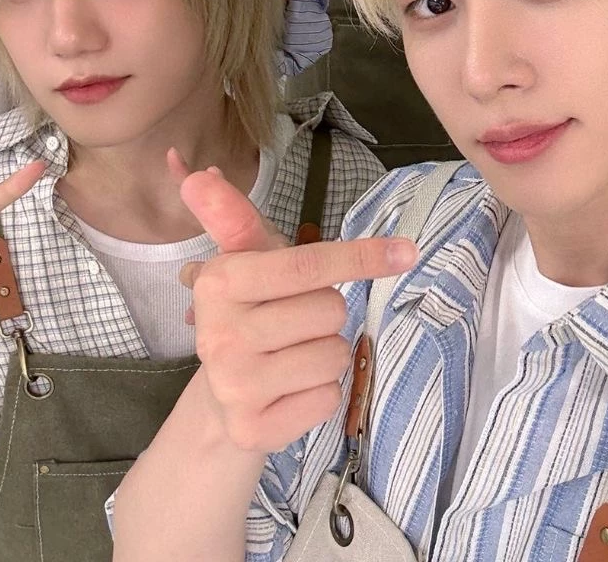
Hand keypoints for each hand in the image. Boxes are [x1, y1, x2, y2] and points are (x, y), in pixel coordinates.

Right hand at [178, 165, 417, 451]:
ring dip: (327, 353)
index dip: (361, 255)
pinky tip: (290, 390)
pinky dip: (322, 392)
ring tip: (291, 355)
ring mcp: (234, 387)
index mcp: (218, 282)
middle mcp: (219, 335)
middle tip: (292, 321)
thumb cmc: (250, 311)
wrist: (221, 396)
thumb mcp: (246, 260)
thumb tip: (200, 176)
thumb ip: (232, 216)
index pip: (308, 263)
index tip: (407, 251)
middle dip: (325, 312)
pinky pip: (330, 398)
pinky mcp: (254, 430)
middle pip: (330, 309)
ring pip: (335, 354)